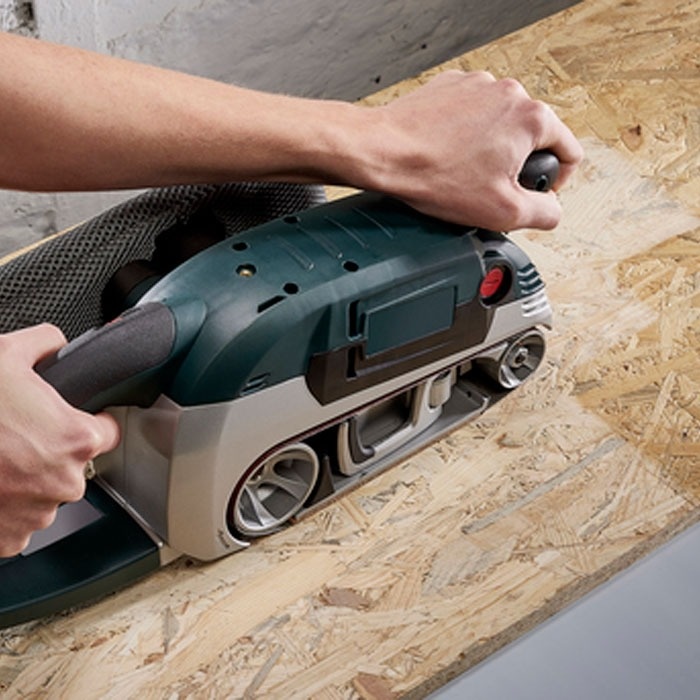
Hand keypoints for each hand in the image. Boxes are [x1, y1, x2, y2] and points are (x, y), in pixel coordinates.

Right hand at [0, 324, 119, 556]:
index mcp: (76, 439)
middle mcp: (65, 481)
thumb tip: (55, 342)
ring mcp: (37, 513)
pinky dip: (8, 506)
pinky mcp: (10, 538)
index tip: (77, 418)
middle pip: (75, 464)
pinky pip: (20, 521)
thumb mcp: (5, 354)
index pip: (109, 432)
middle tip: (22, 435)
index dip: (92, 421)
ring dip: (30, 480)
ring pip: (46, 493)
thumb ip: (44, 343)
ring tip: (1, 458)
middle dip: (54, 451)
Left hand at [365, 70, 583, 229]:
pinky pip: (471, 114)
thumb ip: (544, 212)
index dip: (557, 181)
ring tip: (462, 170)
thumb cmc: (436, 176)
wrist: (384, 153)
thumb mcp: (503, 211)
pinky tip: (446, 154)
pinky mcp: (451, 87)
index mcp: (532, 118)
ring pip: (500, 125)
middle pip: (532, 137)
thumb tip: (553, 209)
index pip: (569, 151)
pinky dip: (464, 134)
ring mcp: (478, 86)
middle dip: (516, 165)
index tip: (536, 193)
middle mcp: (509, 93)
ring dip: (489, 148)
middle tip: (489, 188)